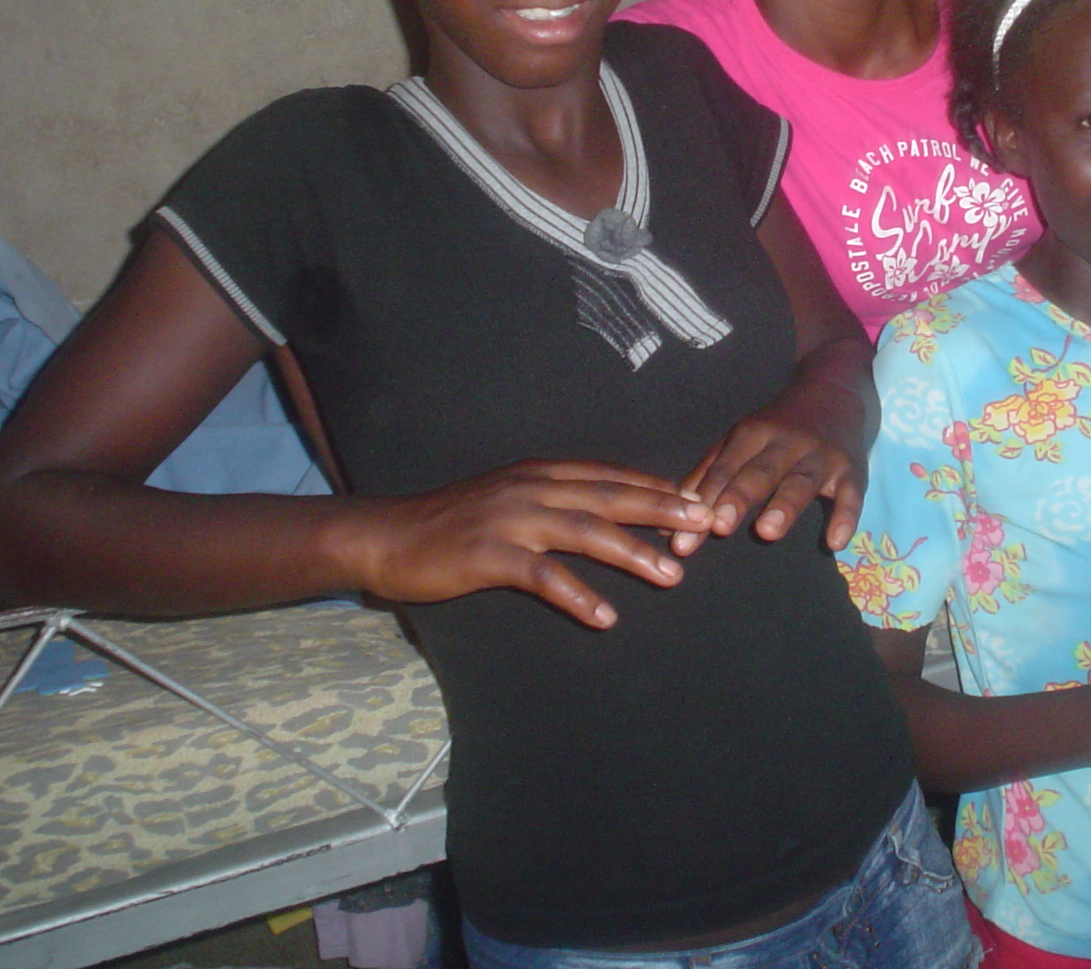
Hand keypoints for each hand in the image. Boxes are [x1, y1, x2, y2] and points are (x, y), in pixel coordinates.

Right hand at [342, 460, 716, 628]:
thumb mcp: (507, 499)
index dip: (654, 486)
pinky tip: (604, 617)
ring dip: (632, 552)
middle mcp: (530, 488)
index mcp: (538, 473)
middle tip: (704, 524)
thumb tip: (601, 511)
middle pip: (609, 496)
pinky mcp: (489, 554)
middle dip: (662, 509)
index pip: (609, 475)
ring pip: (585, 531)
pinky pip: (543, 575)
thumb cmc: (450, 524)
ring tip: (670, 575)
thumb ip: (550, 501)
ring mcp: (510, 519)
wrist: (386, 536)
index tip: (696, 498)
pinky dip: (577, 595)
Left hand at [673, 393, 865, 554]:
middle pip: (759, 472)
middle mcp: (785, 443)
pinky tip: (836, 542)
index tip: (683, 537)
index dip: (705, 500)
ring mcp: (821, 456)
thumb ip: (707, 477)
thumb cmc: (777, 428)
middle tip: (719, 528)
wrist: (834, 393)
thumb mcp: (740, 441)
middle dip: (738, 497)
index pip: (724, 470)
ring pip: (801, 481)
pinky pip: (851, 495)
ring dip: (784, 506)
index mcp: (752, 434)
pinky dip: (846, 517)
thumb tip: (670, 520)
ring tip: (767, 532)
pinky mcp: (853, 470)